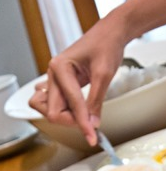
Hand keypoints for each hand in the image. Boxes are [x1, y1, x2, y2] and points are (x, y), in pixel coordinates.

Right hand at [29, 15, 126, 145]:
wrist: (110, 33)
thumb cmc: (106, 45)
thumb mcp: (104, 75)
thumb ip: (96, 101)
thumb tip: (92, 124)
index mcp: (60, 67)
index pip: (70, 104)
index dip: (82, 123)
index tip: (92, 137)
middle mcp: (53, 73)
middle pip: (52, 111)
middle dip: (71, 122)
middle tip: (91, 125)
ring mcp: (55, 79)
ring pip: (50, 109)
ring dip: (66, 118)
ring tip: (86, 117)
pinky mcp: (61, 83)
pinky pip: (55, 103)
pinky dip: (65, 112)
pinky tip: (79, 112)